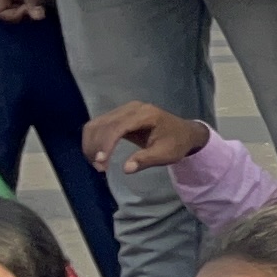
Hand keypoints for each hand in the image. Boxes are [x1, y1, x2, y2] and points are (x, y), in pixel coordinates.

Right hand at [82, 101, 212, 176]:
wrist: (184, 133)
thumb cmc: (177, 143)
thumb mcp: (166, 155)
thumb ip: (146, 160)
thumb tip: (126, 168)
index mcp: (145, 115)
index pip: (118, 126)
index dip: (106, 143)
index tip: (101, 162)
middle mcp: (132, 108)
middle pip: (103, 124)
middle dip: (96, 146)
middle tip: (99, 167)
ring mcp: (124, 110)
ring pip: (97, 124)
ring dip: (91, 143)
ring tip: (96, 163)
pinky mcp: (119, 116)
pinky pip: (100, 125)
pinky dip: (94, 140)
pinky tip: (97, 154)